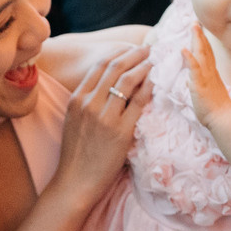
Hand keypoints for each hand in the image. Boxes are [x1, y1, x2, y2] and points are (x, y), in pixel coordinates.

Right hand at [50, 44, 151, 203]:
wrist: (75, 182)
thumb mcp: (74, 122)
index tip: (131, 49)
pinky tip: (156, 82)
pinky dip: (149, 88)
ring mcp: (105, 117)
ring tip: (154, 61)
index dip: (118, 55)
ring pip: (127, 81)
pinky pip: (138, 102)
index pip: (99, 67)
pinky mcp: (120, 131)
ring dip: (143, 67)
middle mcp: (89, 104)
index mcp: (77, 100)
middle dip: (134, 55)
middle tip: (148, 48)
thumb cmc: (76, 154)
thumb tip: (107, 87)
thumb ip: (87, 103)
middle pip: (114, 69)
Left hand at [179, 27, 228, 125]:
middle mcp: (209, 71)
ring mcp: (206, 77)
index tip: (199, 27)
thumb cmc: (215, 108)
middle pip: (205, 49)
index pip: (206, 52)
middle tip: (196, 20)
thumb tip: (189, 80)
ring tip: (193, 26)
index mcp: (211, 73)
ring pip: (201, 55)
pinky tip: (184, 50)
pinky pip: (195, 70)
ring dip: (196, 40)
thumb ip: (198, 83)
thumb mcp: (205, 92)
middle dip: (200, 34)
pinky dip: (190, 59)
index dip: (203, 39)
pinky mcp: (200, 85)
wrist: (223, 119)